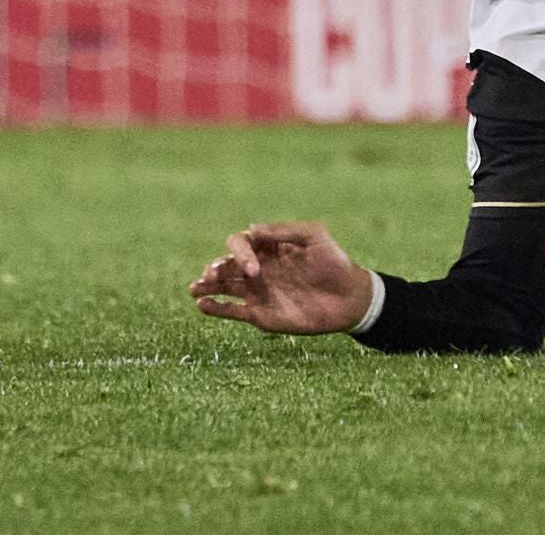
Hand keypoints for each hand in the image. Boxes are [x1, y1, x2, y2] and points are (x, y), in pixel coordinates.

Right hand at [189, 221, 375, 334]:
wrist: (349, 298)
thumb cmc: (334, 263)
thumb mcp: (315, 236)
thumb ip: (285, 231)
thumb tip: (251, 228)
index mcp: (270, 248)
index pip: (241, 242)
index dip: (240, 252)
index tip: (253, 267)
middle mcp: (259, 268)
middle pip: (226, 264)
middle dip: (215, 267)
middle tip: (211, 275)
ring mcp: (258, 291)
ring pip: (223, 287)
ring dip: (206, 286)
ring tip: (195, 288)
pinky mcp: (259, 315)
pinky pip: (231, 311)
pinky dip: (215, 308)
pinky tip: (202, 305)